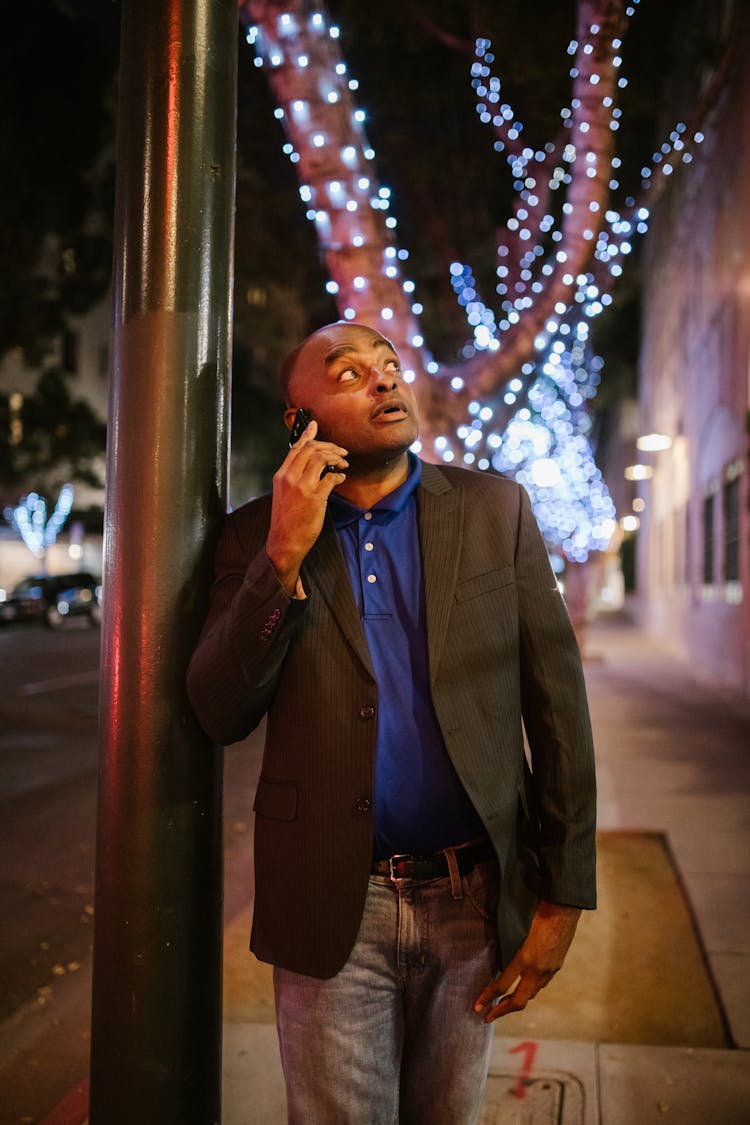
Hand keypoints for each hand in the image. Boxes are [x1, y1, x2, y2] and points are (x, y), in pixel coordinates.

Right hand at [266, 420, 347, 593]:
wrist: (284, 541)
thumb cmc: (286, 519)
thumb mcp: (284, 493)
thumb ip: (294, 476)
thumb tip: (311, 463)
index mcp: (281, 475)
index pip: (296, 448)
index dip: (307, 435)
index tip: (315, 425)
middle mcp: (289, 477)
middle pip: (311, 449)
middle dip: (330, 446)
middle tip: (341, 452)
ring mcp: (302, 487)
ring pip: (321, 458)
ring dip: (336, 458)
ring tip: (343, 464)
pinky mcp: (315, 497)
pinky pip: (331, 477)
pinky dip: (339, 475)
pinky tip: (341, 478)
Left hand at [473, 901, 580, 1022]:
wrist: (563, 909)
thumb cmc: (537, 913)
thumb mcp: (518, 929)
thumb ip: (508, 946)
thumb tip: (495, 958)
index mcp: (525, 958)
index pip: (502, 984)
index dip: (487, 997)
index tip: (477, 1006)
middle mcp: (537, 969)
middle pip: (518, 1001)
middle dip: (501, 1011)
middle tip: (487, 1017)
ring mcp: (549, 970)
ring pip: (532, 994)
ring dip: (517, 1001)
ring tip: (504, 1003)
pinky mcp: (557, 967)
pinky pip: (542, 984)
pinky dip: (530, 989)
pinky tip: (525, 987)